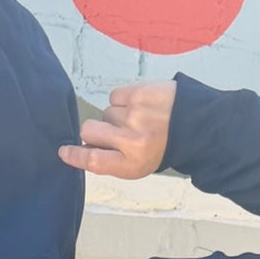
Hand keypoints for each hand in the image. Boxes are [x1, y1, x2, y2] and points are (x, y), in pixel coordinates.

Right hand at [58, 81, 177, 179]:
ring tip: (138, 119)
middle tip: (113, 132)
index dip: (75, 155)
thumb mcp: (138, 165)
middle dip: (95, 131)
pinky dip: (123, 101)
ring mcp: (134, 114)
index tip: (64, 151)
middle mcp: (131, 140)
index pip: (93, 160)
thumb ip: (111, 160)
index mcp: (131, 163)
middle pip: (90, 130)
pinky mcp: (139, 93)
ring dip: (116, 116)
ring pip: (105, 112)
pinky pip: (115, 96)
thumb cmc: (161, 147)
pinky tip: (139, 106)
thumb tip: (82, 148)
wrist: (195, 125)